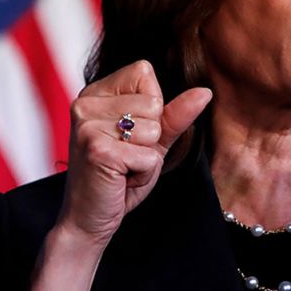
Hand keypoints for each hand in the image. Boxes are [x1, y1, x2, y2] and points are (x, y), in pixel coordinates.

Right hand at [55, 60, 211, 249]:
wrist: (89, 219)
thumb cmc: (119, 178)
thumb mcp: (152, 141)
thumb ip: (175, 115)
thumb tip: (205, 91)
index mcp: (94, 93)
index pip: (144, 72)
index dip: (152, 107)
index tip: (130, 133)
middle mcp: (85, 103)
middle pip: (153, 101)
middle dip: (151, 137)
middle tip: (126, 157)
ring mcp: (88, 125)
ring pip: (153, 130)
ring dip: (148, 157)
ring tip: (123, 168)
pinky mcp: (98, 150)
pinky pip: (149, 157)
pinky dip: (143, 174)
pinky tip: (120, 180)